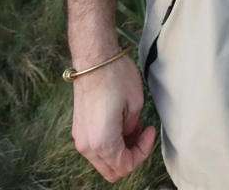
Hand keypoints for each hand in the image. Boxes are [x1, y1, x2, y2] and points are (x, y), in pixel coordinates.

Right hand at [72, 55, 155, 182]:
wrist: (93, 58)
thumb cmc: (115, 76)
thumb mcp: (135, 104)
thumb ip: (132, 129)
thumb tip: (128, 136)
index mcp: (103, 142)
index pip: (125, 166)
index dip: (142, 152)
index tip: (149, 131)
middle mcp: (87, 145)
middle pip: (112, 171)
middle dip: (131, 157)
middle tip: (142, 136)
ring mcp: (80, 138)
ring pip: (103, 161)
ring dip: (120, 151)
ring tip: (133, 127)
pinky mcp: (79, 129)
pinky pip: (96, 148)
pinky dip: (110, 143)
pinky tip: (121, 124)